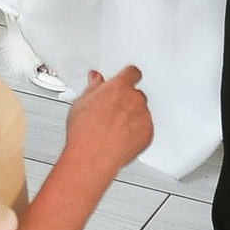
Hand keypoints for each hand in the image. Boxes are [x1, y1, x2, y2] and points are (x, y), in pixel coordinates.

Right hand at [58, 63, 151, 182]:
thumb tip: (96, 80)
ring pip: (141, 111)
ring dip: (132, 116)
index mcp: (119, 86)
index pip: (132, 72)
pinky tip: (121, 138)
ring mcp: (143, 117)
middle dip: (127, 100)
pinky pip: (145, 128)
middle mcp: (135, 99)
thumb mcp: (81, 102)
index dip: (128, 76)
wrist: (93, 157)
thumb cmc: (85, 132)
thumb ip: (93, 87)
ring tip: (114, 128)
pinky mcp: (148, 134)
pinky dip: (137, 132)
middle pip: (136, 94)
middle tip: (112, 111)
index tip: (125, 79)